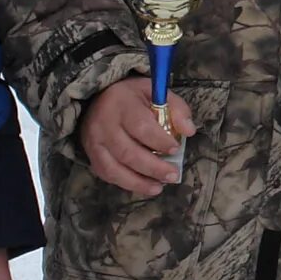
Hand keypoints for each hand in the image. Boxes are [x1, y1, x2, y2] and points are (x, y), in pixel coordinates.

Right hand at [81, 79, 194, 195]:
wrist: (98, 99)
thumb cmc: (132, 98)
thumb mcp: (155, 92)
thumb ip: (176, 108)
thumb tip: (189, 131)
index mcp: (122, 105)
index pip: (140, 126)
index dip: (159, 141)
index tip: (175, 149)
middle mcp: (104, 125)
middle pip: (127, 152)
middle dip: (153, 167)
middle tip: (172, 175)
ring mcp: (94, 142)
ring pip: (114, 168)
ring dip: (138, 182)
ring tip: (159, 187)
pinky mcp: (91, 155)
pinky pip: (107, 174)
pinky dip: (126, 183)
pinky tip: (143, 186)